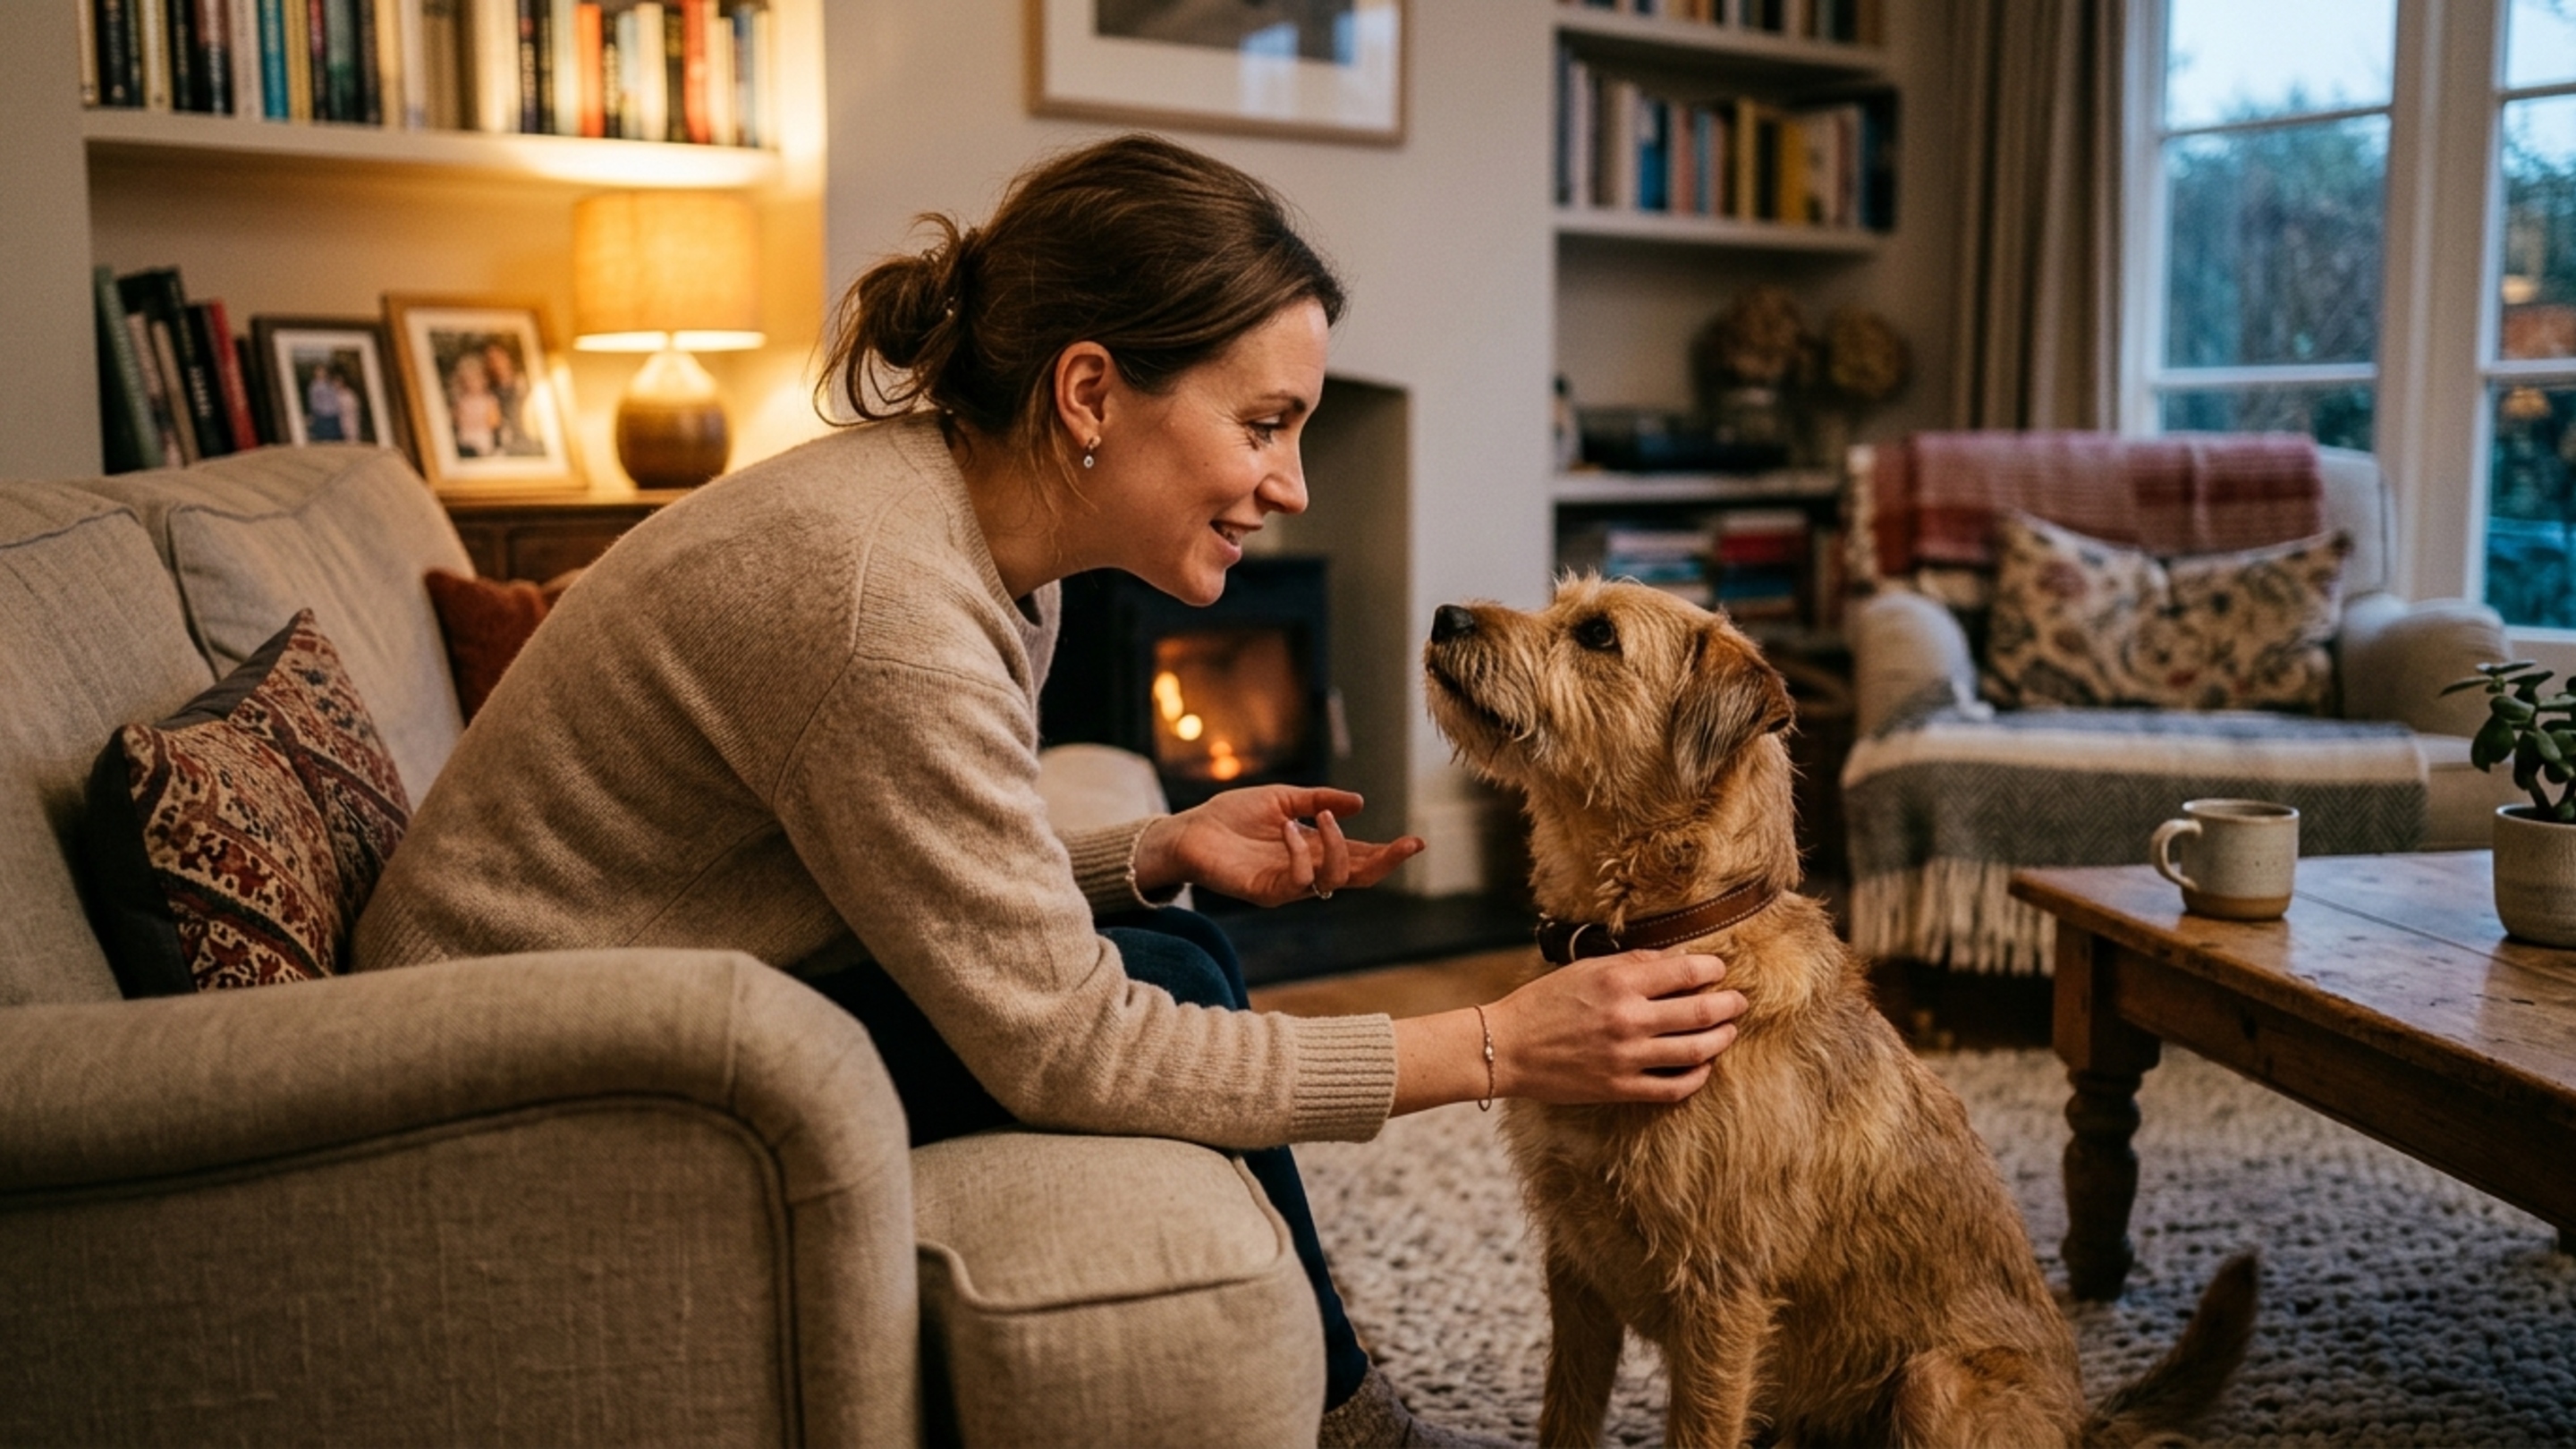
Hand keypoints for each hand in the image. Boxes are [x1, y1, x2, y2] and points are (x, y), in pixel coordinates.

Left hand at [1133, 785, 1424, 906]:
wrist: (1189, 830)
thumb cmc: (1231, 816)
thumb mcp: (1283, 799)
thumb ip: (1319, 801)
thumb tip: (1359, 803)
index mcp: (1314, 849)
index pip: (1359, 857)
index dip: (1388, 853)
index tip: (1416, 841)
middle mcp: (1306, 871)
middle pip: (1357, 878)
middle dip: (1386, 863)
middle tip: (1407, 844)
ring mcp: (1288, 885)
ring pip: (1334, 882)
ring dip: (1337, 847)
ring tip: (1323, 818)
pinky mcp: (1267, 892)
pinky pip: (1298, 880)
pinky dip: (1300, 852)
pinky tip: (1288, 829)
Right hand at [1487, 949, 1744, 1104]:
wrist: (1507, 1047)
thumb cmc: (1543, 1002)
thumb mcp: (1585, 969)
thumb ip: (1633, 964)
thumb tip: (1677, 960)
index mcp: (1619, 983)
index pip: (1686, 971)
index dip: (1712, 970)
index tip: (1718, 971)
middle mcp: (1628, 1019)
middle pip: (1702, 1012)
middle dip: (1730, 1005)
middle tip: (1740, 1002)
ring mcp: (1627, 1057)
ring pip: (1696, 1051)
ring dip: (1721, 1039)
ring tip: (1728, 1031)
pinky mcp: (1621, 1088)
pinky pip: (1674, 1088)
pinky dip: (1697, 1077)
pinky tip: (1702, 1067)